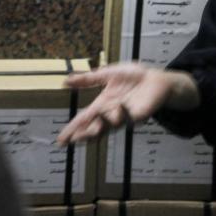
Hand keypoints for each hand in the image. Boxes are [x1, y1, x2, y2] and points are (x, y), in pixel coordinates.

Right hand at [55, 62, 198, 145]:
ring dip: (100, 128)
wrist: (155, 78)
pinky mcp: (137, 116)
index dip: (72, 129)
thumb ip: (88, 79)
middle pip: (94, 128)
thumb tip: (66, 81)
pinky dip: (120, 114)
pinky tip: (117, 108)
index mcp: (102, 104)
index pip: (84, 119)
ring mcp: (124, 117)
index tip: (61, 140)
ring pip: (109, 127)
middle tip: (74, 140)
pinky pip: (127, 118)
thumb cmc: (133, 77)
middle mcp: (111, 113)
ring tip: (92, 129)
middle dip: (84, 135)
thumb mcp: (107, 75)